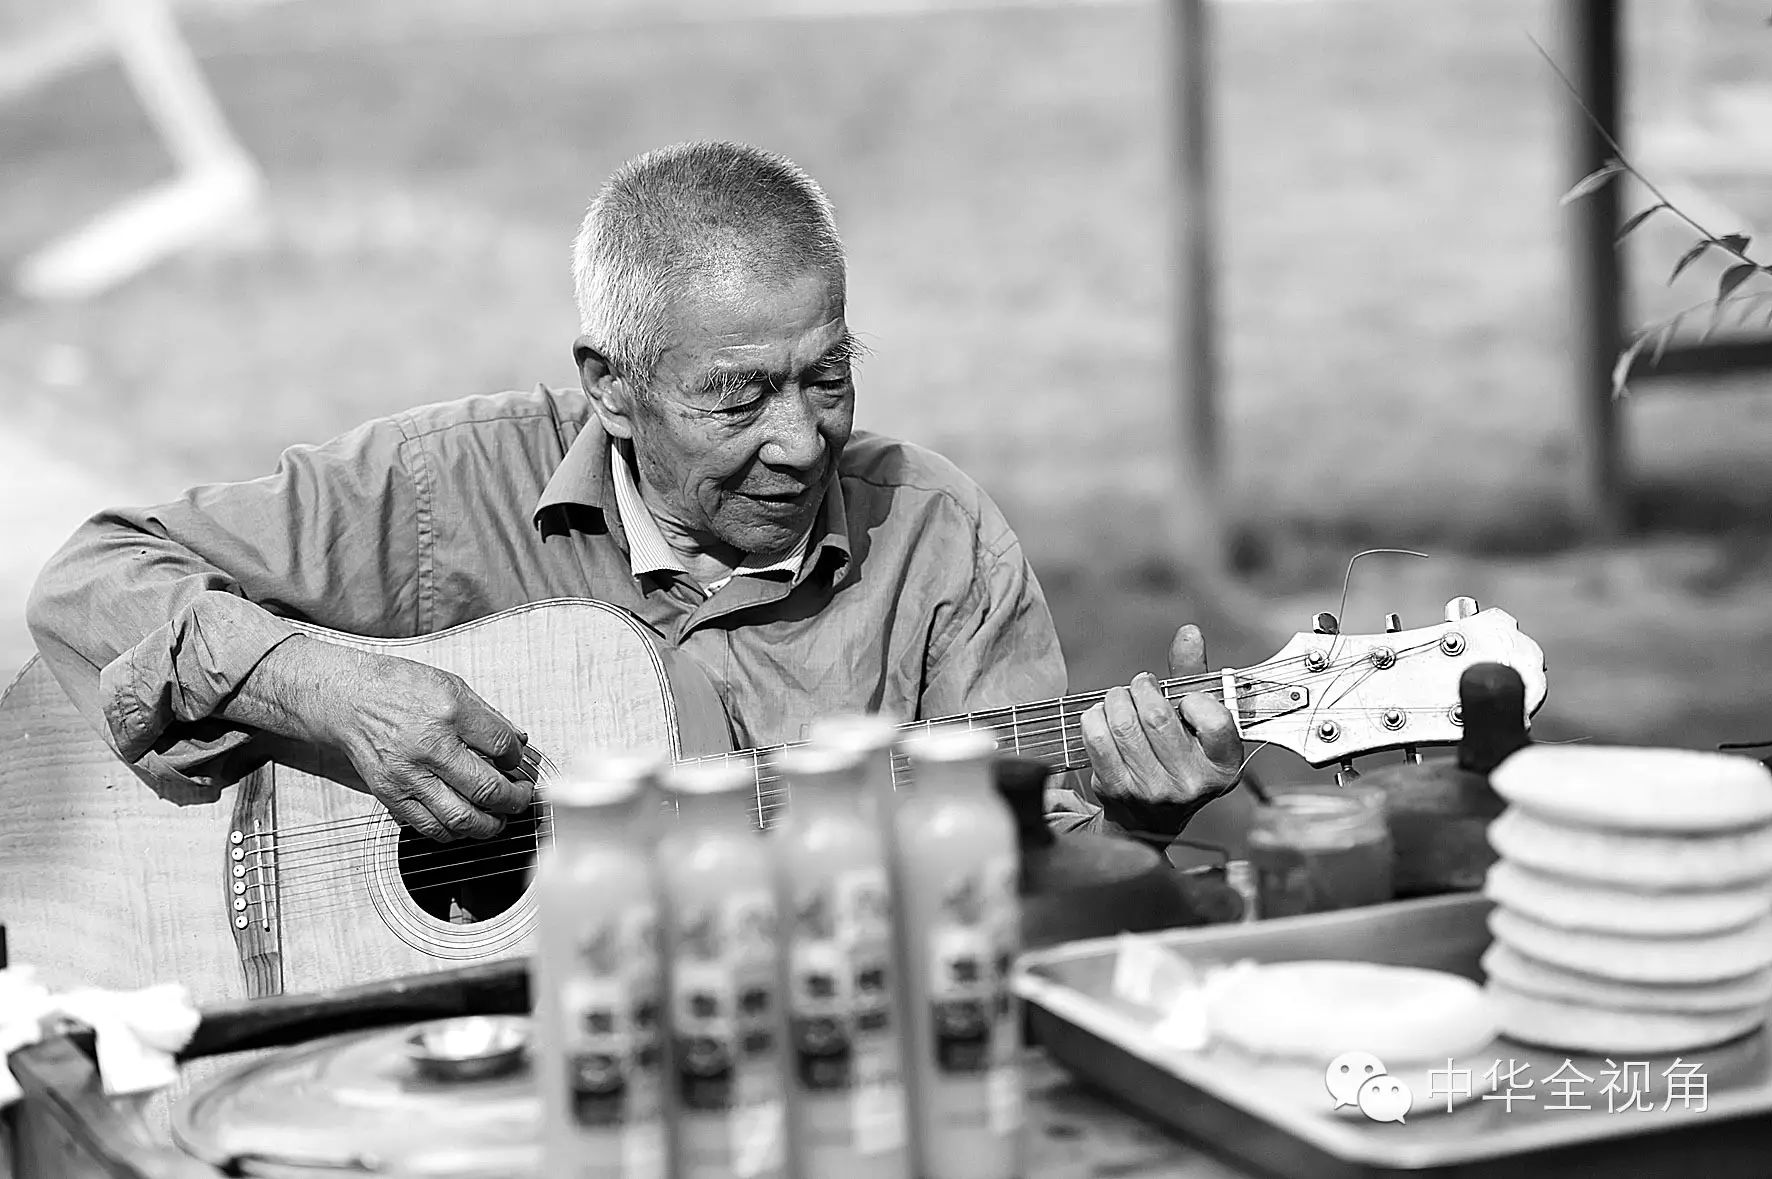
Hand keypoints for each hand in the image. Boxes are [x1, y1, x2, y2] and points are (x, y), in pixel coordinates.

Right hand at [232, 636, 531, 840]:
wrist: (347, 700)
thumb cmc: (397, 688)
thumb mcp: (450, 686)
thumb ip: (487, 717)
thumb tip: (518, 743)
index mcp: (448, 713)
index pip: (501, 746)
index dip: (520, 759)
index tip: (520, 762)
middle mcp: (428, 748)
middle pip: (487, 790)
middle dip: (515, 800)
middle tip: (521, 797)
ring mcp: (407, 776)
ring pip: (461, 819)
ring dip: (489, 825)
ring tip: (499, 817)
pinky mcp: (391, 796)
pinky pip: (430, 828)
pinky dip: (455, 831)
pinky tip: (465, 820)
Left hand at [1079, 625, 1243, 835]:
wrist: (1151, 816)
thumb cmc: (1179, 755)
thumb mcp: (1197, 721)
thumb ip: (1195, 676)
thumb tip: (1189, 633)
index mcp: (1222, 766)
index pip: (1215, 720)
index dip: (1194, 699)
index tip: (1185, 700)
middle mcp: (1190, 784)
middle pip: (1157, 716)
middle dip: (1142, 689)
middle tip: (1140, 686)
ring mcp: (1152, 791)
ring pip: (1123, 724)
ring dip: (1116, 700)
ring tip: (1120, 699)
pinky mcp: (1116, 790)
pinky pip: (1097, 738)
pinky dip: (1095, 717)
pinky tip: (1103, 718)